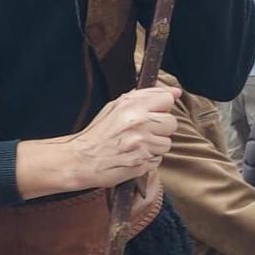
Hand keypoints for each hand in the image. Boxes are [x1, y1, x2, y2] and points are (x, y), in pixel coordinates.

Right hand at [65, 85, 180, 190]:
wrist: (81, 160)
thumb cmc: (98, 134)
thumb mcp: (115, 107)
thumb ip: (145, 96)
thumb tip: (174, 92)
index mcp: (131, 106)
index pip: (166, 99)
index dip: (163, 106)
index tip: (156, 111)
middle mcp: (138, 123)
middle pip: (171, 122)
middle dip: (161, 127)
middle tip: (144, 131)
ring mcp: (141, 145)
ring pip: (167, 143)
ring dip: (155, 145)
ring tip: (137, 145)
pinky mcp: (142, 163)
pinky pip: (158, 160)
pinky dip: (149, 159)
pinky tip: (134, 155)